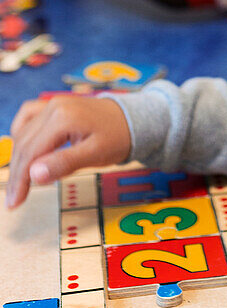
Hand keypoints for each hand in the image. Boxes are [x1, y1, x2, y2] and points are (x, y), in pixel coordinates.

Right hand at [6, 96, 130, 208]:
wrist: (132, 119)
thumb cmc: (117, 138)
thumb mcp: (95, 155)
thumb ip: (64, 164)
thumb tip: (34, 175)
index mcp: (62, 118)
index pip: (31, 152)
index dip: (20, 180)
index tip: (15, 203)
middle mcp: (53, 107)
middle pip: (23, 144)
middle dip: (17, 174)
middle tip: (15, 200)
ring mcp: (52, 104)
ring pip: (23, 133)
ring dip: (18, 158)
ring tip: (21, 182)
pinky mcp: (54, 106)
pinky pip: (28, 118)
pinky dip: (22, 135)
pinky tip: (25, 151)